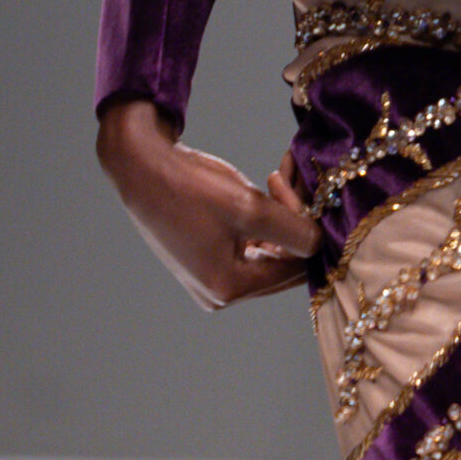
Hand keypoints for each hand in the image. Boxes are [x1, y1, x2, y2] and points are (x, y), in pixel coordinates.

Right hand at [96, 97, 321, 309]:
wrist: (141, 166)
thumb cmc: (191, 188)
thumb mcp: (249, 208)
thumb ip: (291, 231)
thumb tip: (318, 245)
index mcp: (228, 289)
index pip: (293, 270)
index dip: (305, 230)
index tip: (302, 190)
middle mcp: (218, 293)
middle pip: (280, 263)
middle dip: (293, 222)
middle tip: (288, 181)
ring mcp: (209, 277)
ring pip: (267, 250)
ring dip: (279, 216)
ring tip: (277, 179)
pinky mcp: (204, 257)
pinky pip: (249, 244)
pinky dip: (262, 218)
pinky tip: (266, 187)